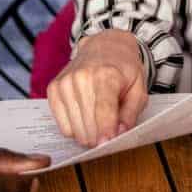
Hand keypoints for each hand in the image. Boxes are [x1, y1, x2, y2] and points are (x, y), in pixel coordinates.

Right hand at [47, 30, 147, 147]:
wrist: (103, 47)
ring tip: (98, 120)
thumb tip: (120, 134)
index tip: (106, 145)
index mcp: (106, 75)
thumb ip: (131, 113)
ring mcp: (64, 83)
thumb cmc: (123, 70)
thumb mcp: (138, 89)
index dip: (105, 131)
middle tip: (110, 130)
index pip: (103, 110)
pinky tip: (84, 117)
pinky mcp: (53, 89)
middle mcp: (81, 78)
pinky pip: (63, 126)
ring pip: (74, 130)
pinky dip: (75, 128)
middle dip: (100, 137)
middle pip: (88, 125)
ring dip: (88, 134)